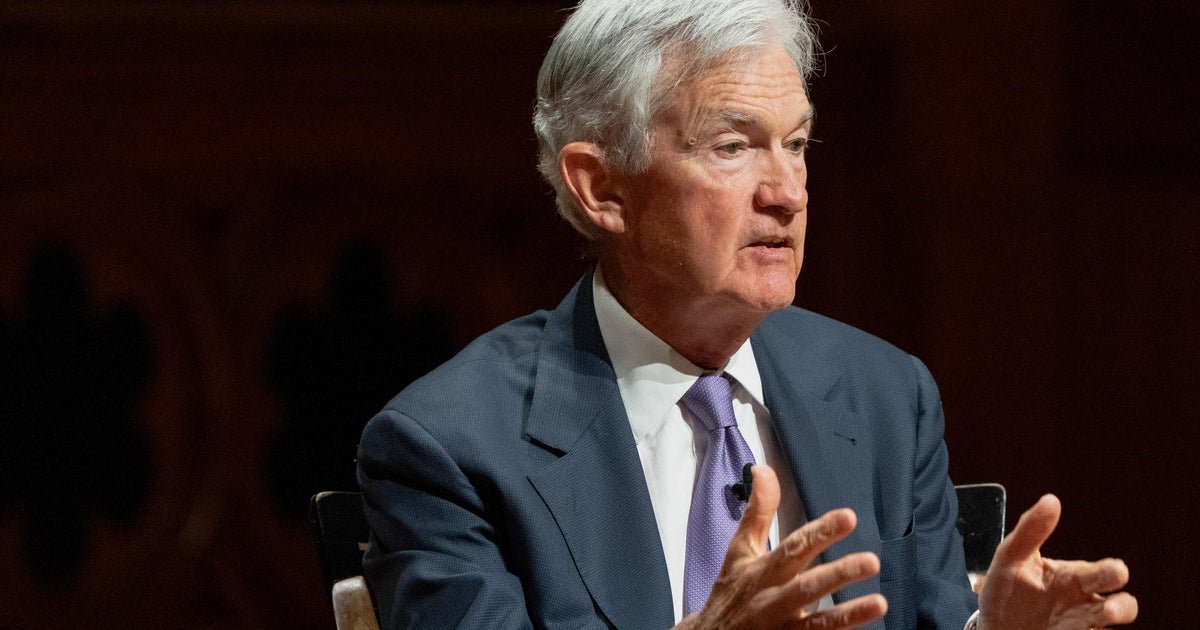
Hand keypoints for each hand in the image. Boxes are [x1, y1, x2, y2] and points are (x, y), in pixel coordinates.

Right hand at [676, 465, 886, 628]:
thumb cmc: (730, 592)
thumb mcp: (739, 551)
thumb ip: (758, 511)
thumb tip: (764, 470)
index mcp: (763, 571)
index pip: (794, 547)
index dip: (820, 532)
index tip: (848, 517)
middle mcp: (772, 599)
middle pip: (807, 586)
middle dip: (839, 574)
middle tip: (871, 561)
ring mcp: (782, 629)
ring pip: (817, 623)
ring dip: (848, 614)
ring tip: (879, 603)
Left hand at [978, 494, 1137, 628]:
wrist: (993, 624)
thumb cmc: (1007, 587)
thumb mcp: (1011, 557)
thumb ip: (1030, 530)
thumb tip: (1052, 500)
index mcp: (1074, 578)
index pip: (1104, 573)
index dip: (1113, 572)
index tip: (1116, 570)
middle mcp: (1085, 603)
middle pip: (1122, 605)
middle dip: (1121, 606)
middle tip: (1108, 608)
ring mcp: (1081, 625)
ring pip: (1112, 623)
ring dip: (1113, 619)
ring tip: (1102, 616)